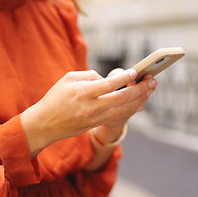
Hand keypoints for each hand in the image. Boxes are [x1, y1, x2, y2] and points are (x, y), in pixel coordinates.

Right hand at [20, 69, 156, 156]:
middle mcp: (90, 106)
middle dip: (140, 89)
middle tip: (153, 81)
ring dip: (139, 100)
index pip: (108, 84)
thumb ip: (89, 75)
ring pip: (122, 109)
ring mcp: (94, 118)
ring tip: (150, 91)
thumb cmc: (55, 97)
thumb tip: (107, 79)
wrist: (44, 124)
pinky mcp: (95, 125)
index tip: (136, 72)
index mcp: (82, 92)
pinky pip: (117, 117)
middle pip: (121, 98)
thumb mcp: (68, 79)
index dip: (124, 78)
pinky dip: (130, 110)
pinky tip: (139, 104)